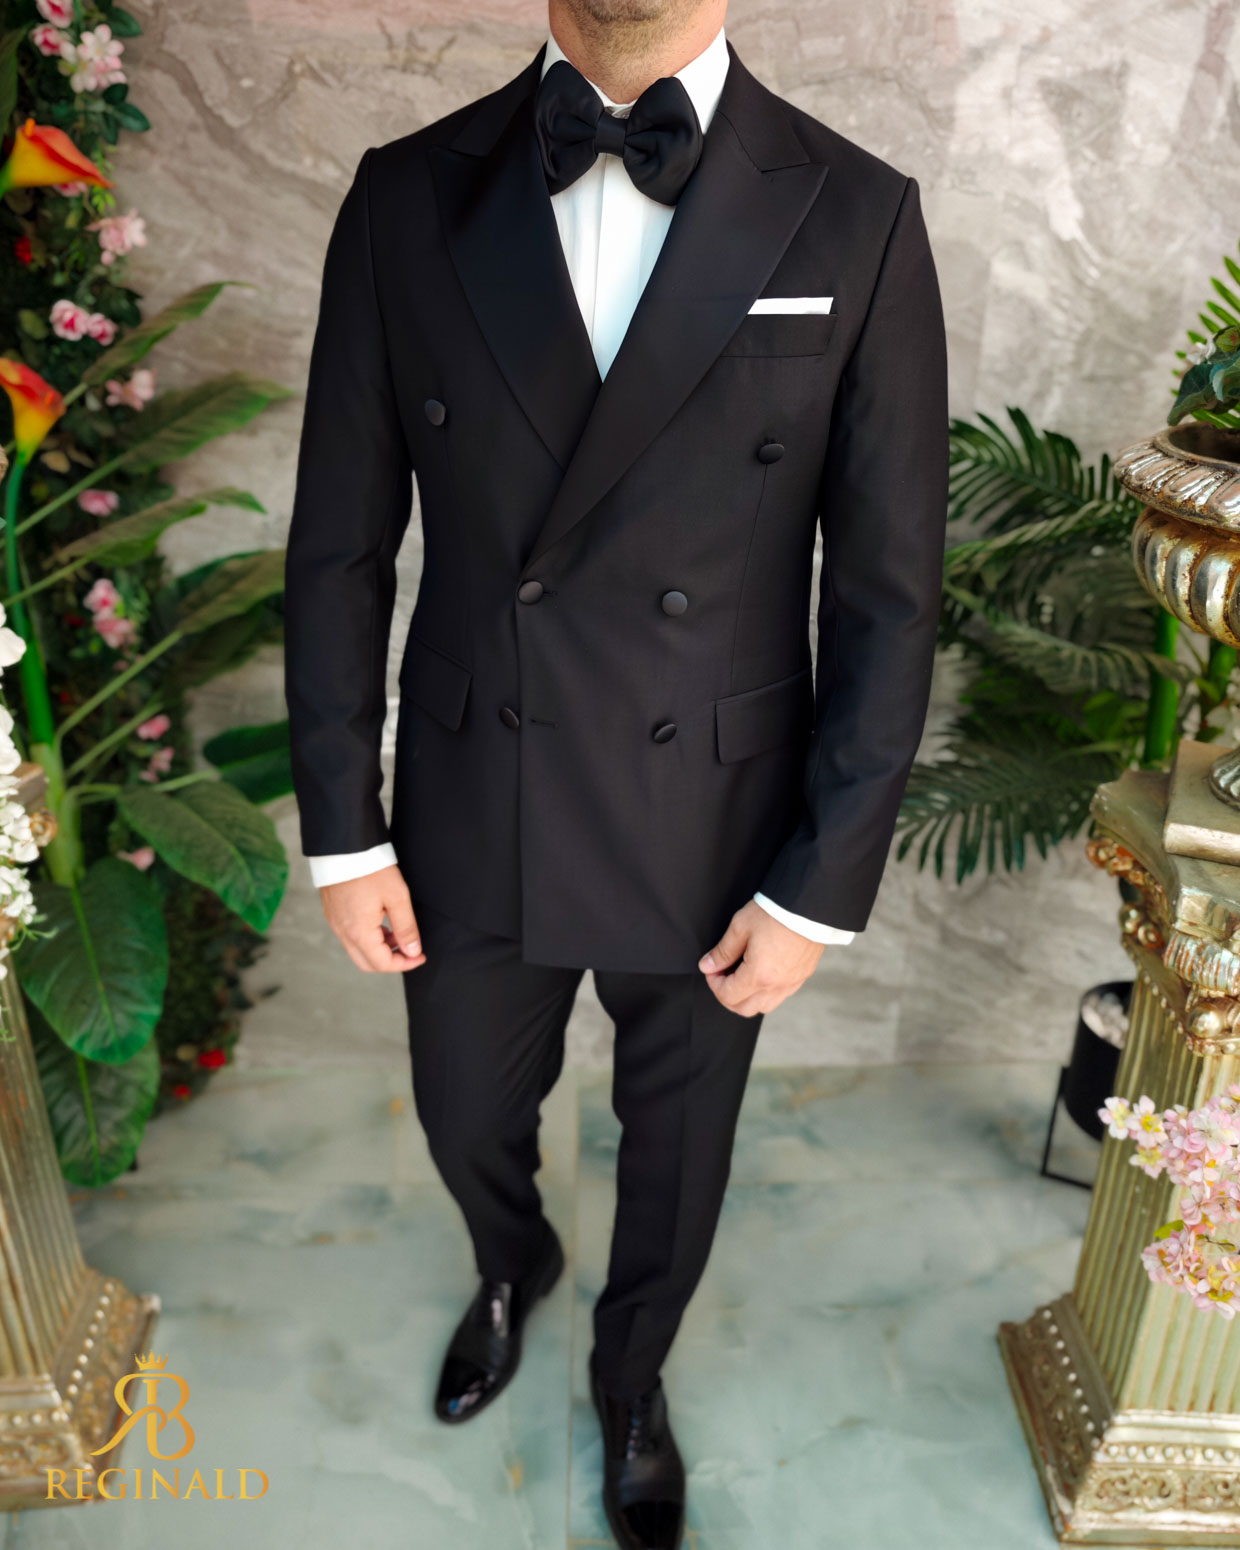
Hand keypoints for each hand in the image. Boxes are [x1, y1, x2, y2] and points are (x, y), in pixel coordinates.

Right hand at [319, 864, 426, 972]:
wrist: (344, 847)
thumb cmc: (371, 869)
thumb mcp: (397, 897)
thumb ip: (406, 928)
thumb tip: (413, 951)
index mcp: (359, 932)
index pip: (382, 964)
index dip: (405, 964)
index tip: (420, 956)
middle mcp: (343, 932)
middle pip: (367, 963)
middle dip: (391, 962)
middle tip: (410, 950)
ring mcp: (335, 923)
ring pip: (358, 950)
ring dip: (379, 949)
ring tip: (398, 934)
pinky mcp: (333, 913)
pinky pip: (350, 936)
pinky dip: (367, 938)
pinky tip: (381, 924)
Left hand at [697, 899, 824, 1015]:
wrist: (808, 905)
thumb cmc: (775, 913)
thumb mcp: (740, 928)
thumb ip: (722, 952)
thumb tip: (707, 966)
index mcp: (759, 976)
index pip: (728, 996)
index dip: (714, 984)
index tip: (712, 969)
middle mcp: (777, 986)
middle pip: (744, 1009)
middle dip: (728, 996)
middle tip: (723, 976)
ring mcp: (792, 983)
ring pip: (764, 1006)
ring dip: (748, 998)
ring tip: (742, 975)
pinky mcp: (803, 976)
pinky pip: (781, 996)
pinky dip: (766, 992)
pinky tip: (762, 973)